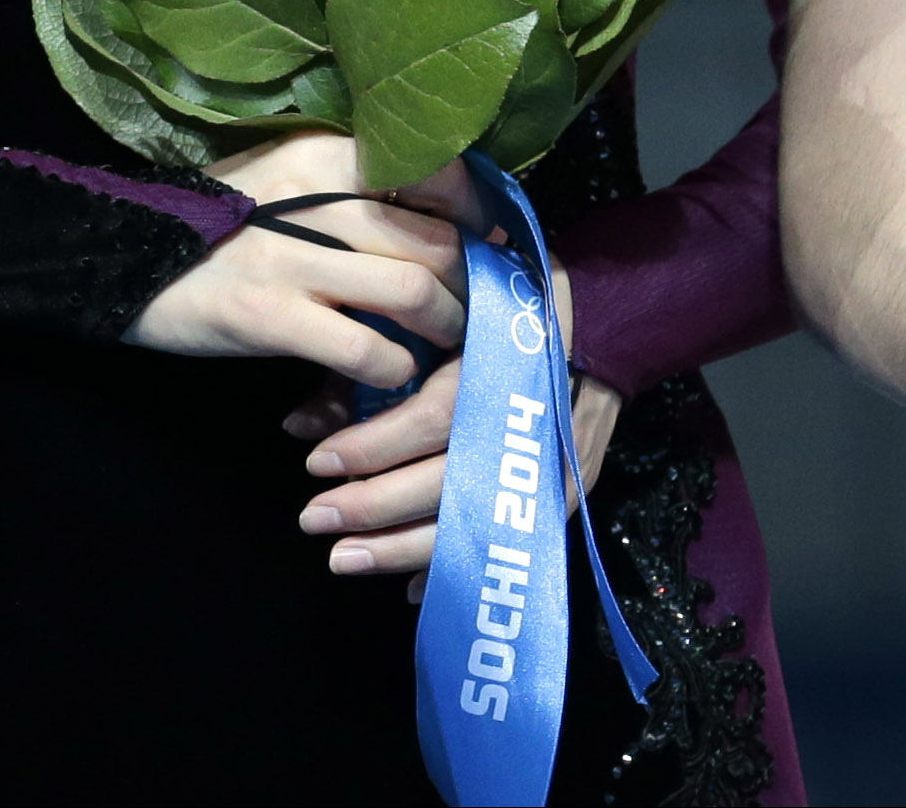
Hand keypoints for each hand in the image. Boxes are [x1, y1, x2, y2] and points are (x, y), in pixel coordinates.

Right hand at [128, 130, 471, 377]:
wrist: (118, 258)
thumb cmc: (219, 224)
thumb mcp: (285, 180)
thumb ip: (352, 191)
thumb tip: (445, 218)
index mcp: (324, 152)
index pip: (433, 170)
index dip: (477, 212)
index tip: (492, 241)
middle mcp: (314, 195)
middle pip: (433, 239)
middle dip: (474, 281)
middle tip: (486, 307)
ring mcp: (290, 258)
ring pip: (412, 289)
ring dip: (448, 325)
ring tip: (450, 342)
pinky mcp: (267, 315)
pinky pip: (363, 347)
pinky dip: (393, 367)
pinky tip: (392, 373)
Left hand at [286, 263, 623, 580]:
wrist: (610, 327)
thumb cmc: (509, 317)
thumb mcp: (441, 323)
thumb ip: (372, 369)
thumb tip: (295, 424)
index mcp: (506, 361)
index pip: (434, 416)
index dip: (373, 444)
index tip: (315, 462)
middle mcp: (534, 418)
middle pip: (450, 479)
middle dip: (374, 507)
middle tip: (313, 520)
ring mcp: (557, 463)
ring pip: (476, 522)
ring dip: (402, 549)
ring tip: (342, 559)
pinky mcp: (571, 492)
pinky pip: (510, 542)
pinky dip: (459, 565)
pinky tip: (412, 588)